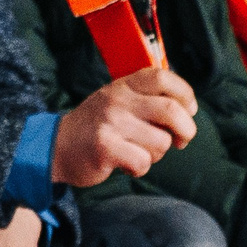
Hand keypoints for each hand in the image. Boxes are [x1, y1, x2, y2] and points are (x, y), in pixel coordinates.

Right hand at [51, 66, 197, 185]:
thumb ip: (148, 100)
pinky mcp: (105, 146)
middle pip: (172, 111)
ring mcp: (111, 121)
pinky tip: (125, 164)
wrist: (58, 146)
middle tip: (179, 141)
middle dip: (186, 131)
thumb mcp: (120, 102)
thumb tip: (187, 110)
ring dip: (157, 154)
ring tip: (137, 151)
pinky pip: (143, 162)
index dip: (185, 95)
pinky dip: (140, 168)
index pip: (163, 77)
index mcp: (125, 85)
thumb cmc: (100, 127)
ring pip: (161, 142)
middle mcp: (118, 99)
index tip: (188, 111)